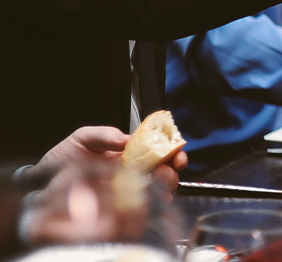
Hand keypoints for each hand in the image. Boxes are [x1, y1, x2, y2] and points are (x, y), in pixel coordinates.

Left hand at [25, 127, 184, 192]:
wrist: (42, 182)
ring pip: (155, 191)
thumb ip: (104, 135)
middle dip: (172, 171)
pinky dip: (147, 207)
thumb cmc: (62, 159)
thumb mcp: (82, 138)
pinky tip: (146, 204)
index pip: (159, 150)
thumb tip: (128, 138)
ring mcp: (125, 191)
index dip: (173, 151)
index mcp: (128, 153)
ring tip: (159, 187)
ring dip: (163, 189)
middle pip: (163, 172)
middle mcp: (131, 172)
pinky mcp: (117, 208)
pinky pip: (138, 210)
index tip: (176, 154)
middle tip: (169, 171)